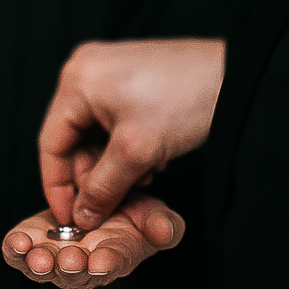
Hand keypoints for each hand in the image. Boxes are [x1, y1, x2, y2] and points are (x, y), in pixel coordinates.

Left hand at [1, 193, 185, 288]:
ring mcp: (55, 257)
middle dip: (71, 268)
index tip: (102, 262)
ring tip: (38, 256)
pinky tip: (16, 243)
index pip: (112, 264)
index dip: (107, 264)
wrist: (97, 206)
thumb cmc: (130, 216)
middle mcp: (83, 264)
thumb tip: (166, 231)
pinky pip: (19, 254)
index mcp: (115, 257)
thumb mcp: (153, 216)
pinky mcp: (31, 244)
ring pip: (44, 268)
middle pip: (75, 273)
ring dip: (40, 264)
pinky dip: (14, 250)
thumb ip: (163, 226)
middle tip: (70, 260)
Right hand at [40, 39, 224, 229]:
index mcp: (77, 81)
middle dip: (94, 175)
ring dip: (114, 165)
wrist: (238, 75)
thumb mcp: (137, 153)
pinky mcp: (130, 78)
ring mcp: (108, 71)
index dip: (57, 187)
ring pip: (95, 134)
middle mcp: (85, 70)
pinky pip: (113, 122)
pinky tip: (152, 161)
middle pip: (73, 139)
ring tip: (144, 177)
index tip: (69, 218)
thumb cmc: (188, 99)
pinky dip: (126, 147)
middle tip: (113, 202)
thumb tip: (82, 216)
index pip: (50, 144)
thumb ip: (102, 188)